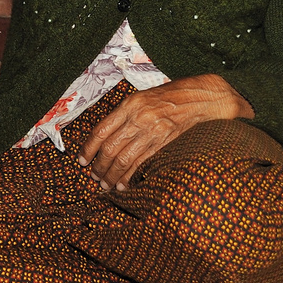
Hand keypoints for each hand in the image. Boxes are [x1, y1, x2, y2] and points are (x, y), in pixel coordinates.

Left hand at [77, 75, 250, 190]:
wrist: (200, 99)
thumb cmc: (168, 97)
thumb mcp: (141, 98)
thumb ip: (123, 115)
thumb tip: (103, 138)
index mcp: (130, 104)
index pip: (101, 130)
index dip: (88, 148)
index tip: (82, 161)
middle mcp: (139, 118)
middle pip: (111, 148)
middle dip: (99, 166)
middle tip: (94, 177)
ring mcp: (153, 132)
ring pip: (124, 159)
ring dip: (112, 175)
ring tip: (105, 185)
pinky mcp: (165, 144)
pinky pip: (142, 164)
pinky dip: (130, 177)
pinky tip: (123, 185)